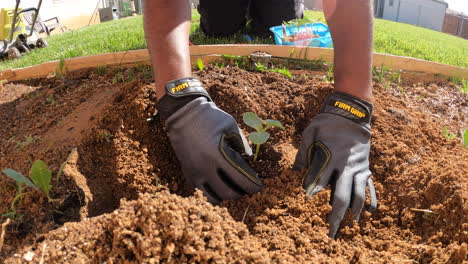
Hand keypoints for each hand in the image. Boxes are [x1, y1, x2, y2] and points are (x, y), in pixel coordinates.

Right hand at [156, 77, 262, 203]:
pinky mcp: (187, 173)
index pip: (240, 180)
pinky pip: (201, 192)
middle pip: (228, 194)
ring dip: (225, 196)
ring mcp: (194, 172)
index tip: (258, 186)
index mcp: (217, 155)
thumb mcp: (231, 126)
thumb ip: (242, 145)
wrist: (182, 114)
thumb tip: (250, 161)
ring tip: (232, 188)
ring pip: (212, 198)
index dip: (253, 186)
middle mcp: (204, 167)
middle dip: (241, 193)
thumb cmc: (210, 117)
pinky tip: (219, 185)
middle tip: (246, 188)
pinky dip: (212, 192)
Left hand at [294, 92, 376, 237]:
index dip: (312, 192)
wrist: (352, 113)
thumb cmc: (327, 122)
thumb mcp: (310, 132)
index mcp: (330, 157)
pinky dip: (370, 200)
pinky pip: (370, 187)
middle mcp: (346, 166)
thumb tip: (295, 172)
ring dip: (355, 212)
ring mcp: (358, 168)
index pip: (319, 181)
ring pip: (358, 195)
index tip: (307, 202)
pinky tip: (369, 212)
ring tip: (351, 226)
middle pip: (341, 196)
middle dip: (336, 215)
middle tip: (331, 231)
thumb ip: (302, 153)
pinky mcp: (366, 167)